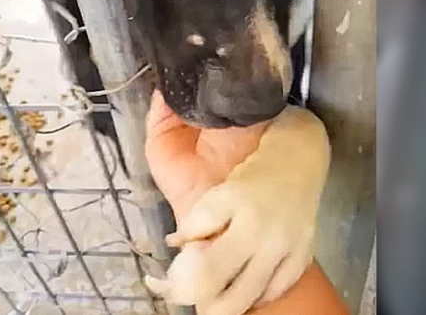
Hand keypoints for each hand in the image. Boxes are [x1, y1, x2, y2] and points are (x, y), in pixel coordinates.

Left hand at [144, 90, 329, 314]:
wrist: (299, 162)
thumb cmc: (250, 175)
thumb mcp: (218, 191)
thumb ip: (197, 220)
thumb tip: (176, 245)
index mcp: (231, 203)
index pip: (192, 240)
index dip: (173, 261)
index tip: (160, 278)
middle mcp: (257, 228)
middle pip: (213, 277)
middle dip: (188, 293)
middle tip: (177, 296)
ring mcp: (282, 246)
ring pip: (244, 294)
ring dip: (219, 304)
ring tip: (205, 306)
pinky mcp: (302, 256)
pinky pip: (273, 290)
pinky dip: (254, 297)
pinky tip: (241, 295)